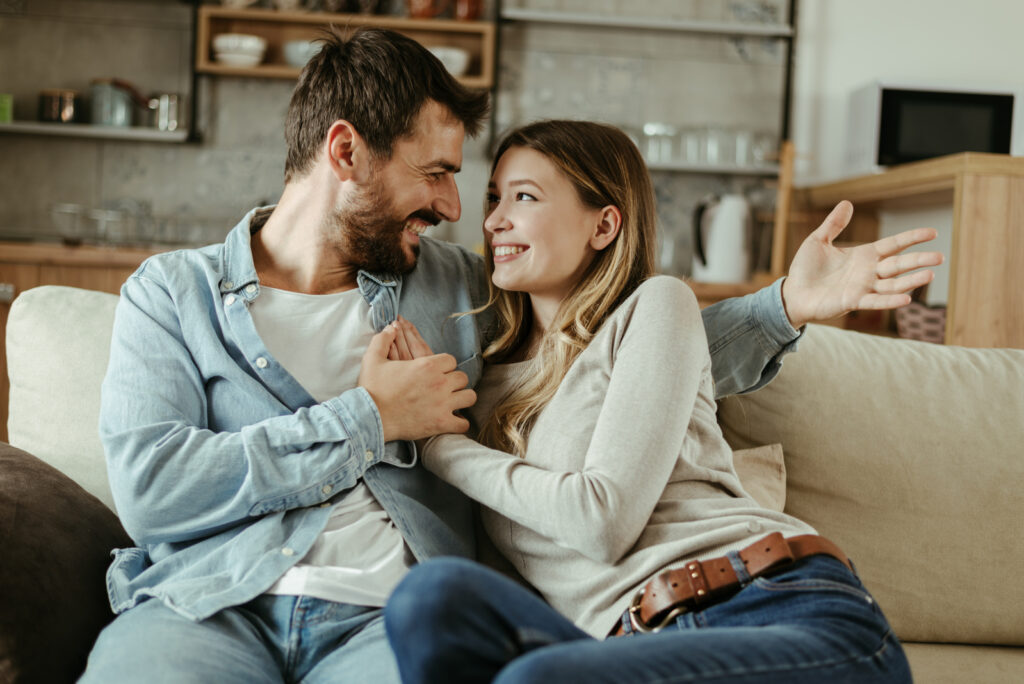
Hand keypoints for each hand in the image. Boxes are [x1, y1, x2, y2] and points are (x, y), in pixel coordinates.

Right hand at [359, 323, 474, 441]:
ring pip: (469, 397)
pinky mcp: (441, 423)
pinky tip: (452, 420)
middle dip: (454, 381)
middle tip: (445, 387)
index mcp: (427, 365)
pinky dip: (459, 423)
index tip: (437, 372)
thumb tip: (391, 327)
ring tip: (453, 401)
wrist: (369, 417)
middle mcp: (439, 383)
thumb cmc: (372, 389)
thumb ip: (383, 339)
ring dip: (461, 398)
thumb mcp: (373, 359)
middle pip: (462, 377)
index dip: (444, 365)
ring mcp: (443, 404)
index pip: (451, 360)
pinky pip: (463, 423)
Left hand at [781, 200, 943, 328]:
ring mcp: (863, 287)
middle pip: (899, 264)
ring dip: (911, 281)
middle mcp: (868, 271)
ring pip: (893, 284)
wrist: (793, 293)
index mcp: (863, 255)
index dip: (912, 238)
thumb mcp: (818, 241)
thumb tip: (847, 203)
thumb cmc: (805, 269)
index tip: (932, 232)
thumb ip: (833, 224)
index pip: (894, 244)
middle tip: (940, 257)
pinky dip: (890, 300)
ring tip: (930, 275)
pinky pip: (876, 301)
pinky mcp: (853, 301)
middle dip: (919, 260)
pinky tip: (906, 299)